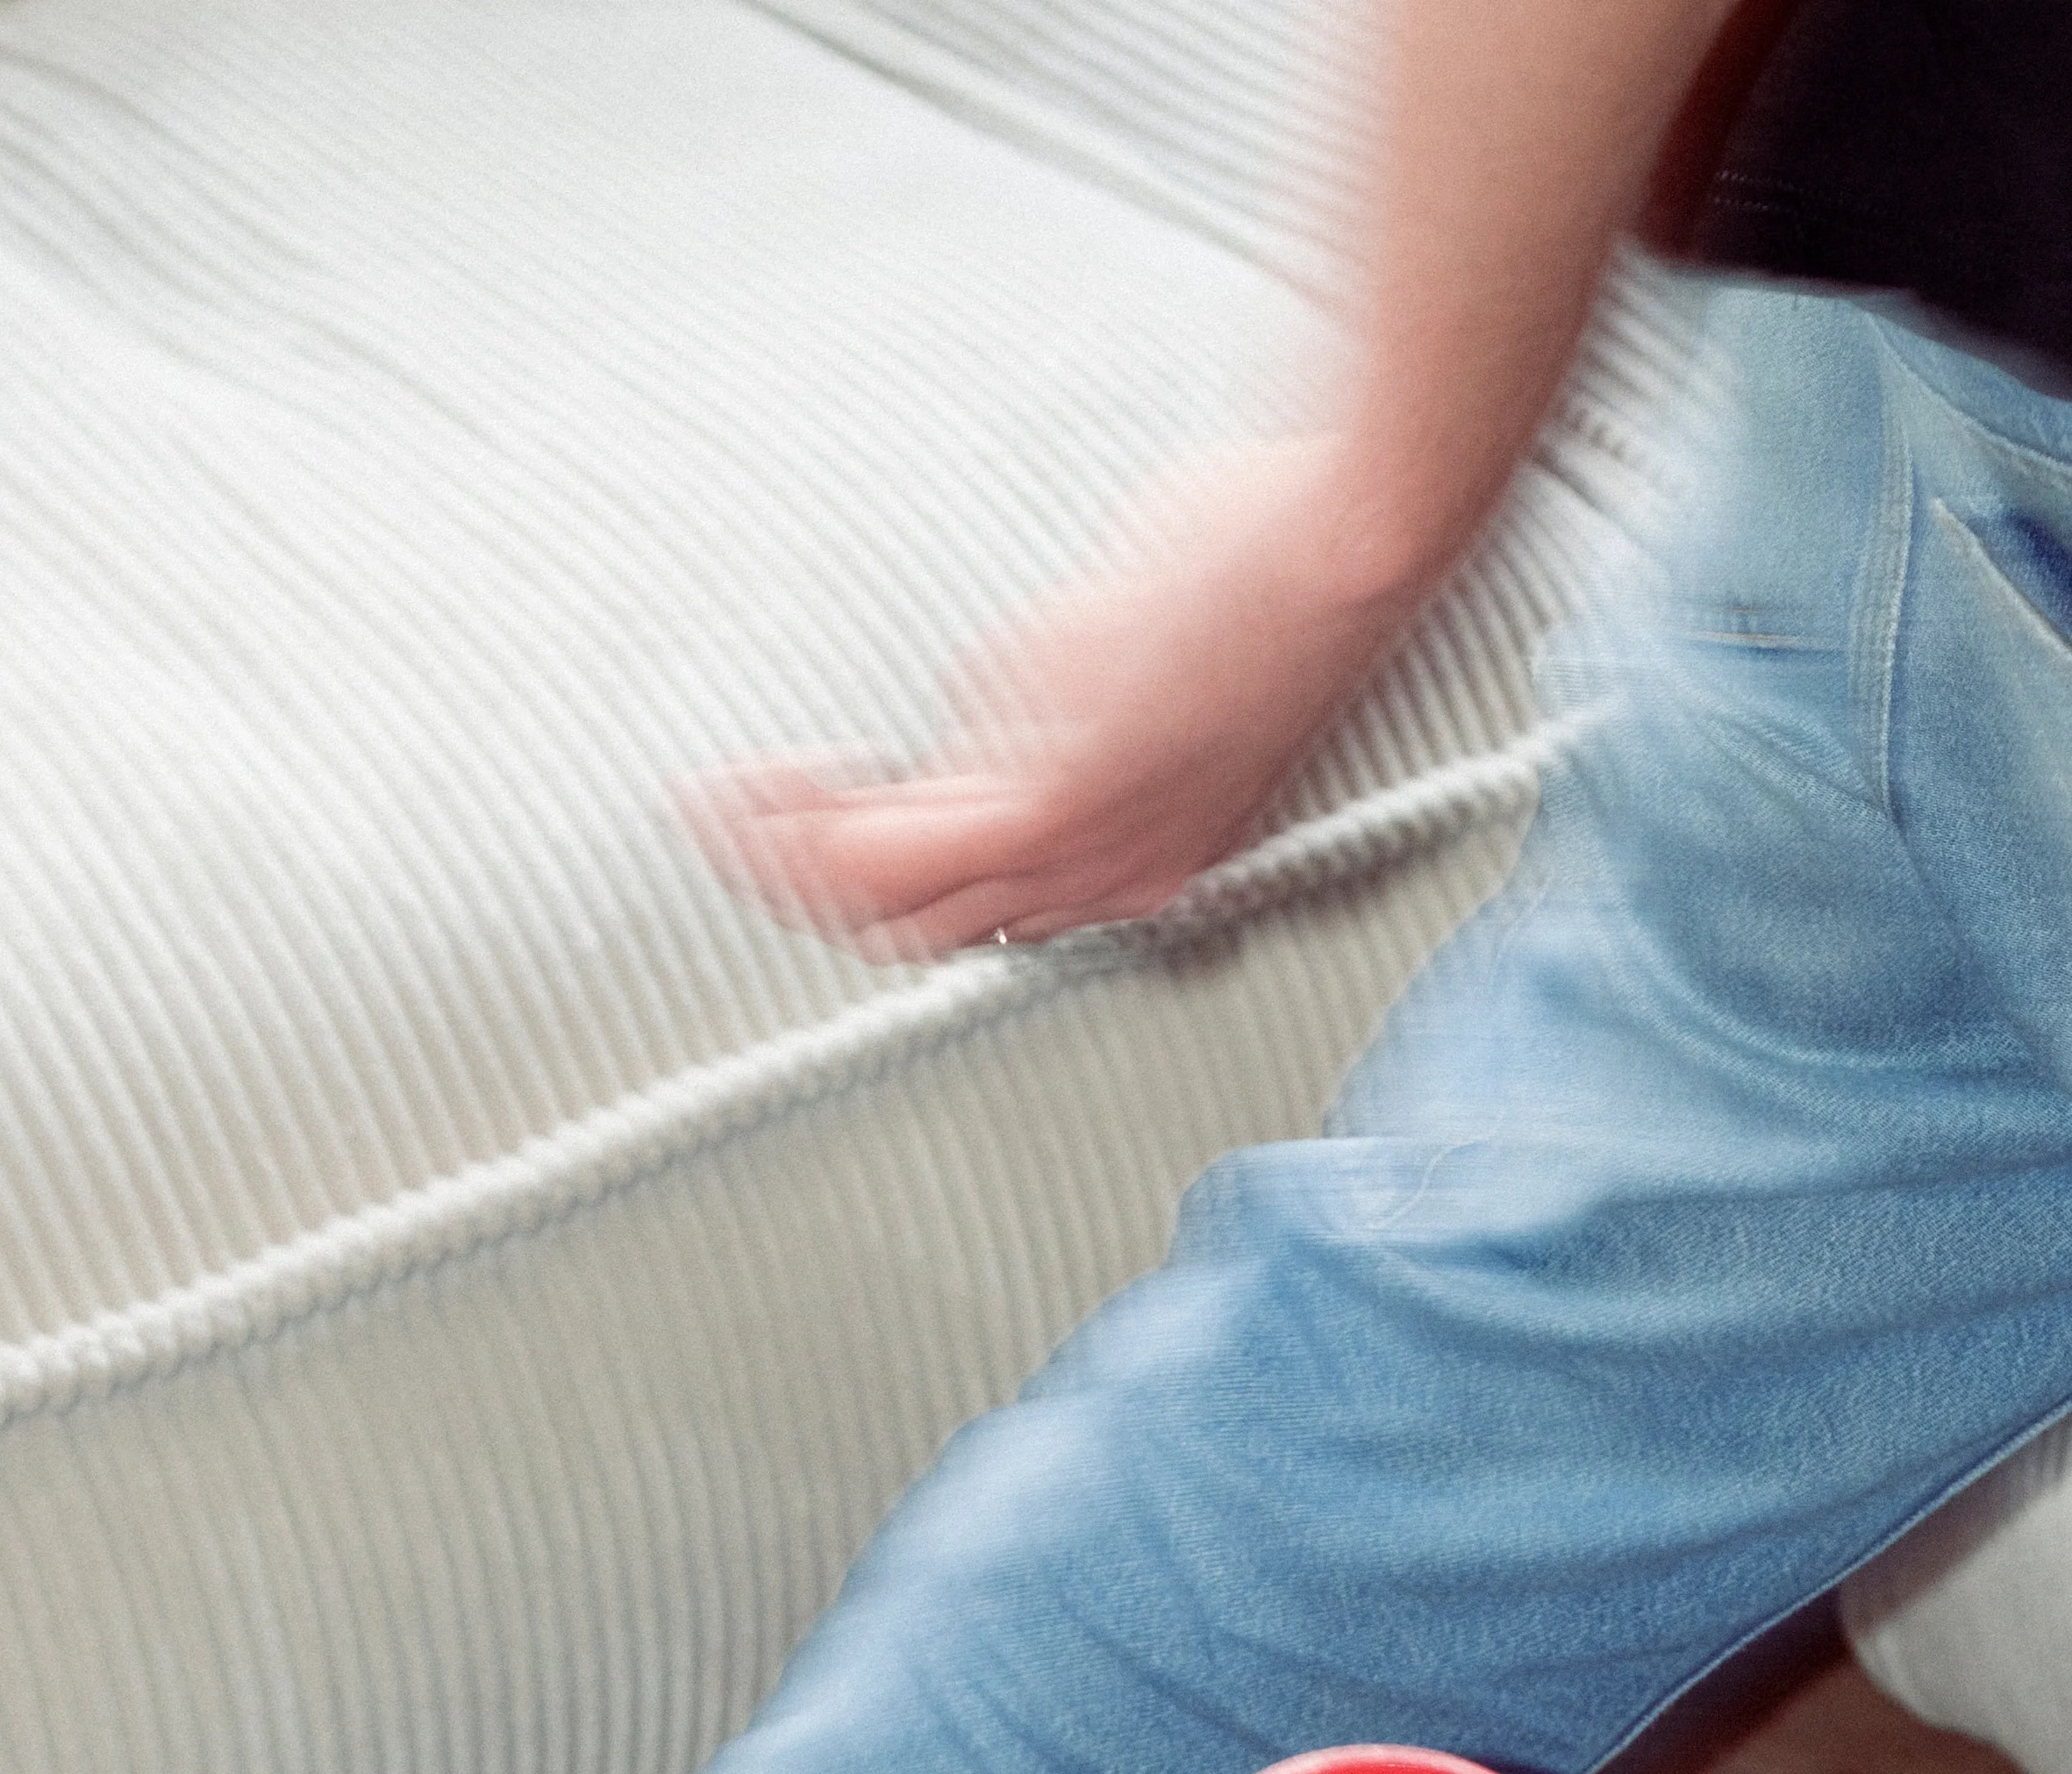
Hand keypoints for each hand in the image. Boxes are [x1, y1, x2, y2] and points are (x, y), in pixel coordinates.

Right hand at [684, 438, 1437, 957]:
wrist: (1348, 544)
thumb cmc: (1285, 560)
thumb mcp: (1166, 642)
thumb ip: (1078, 684)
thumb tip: (1001, 688)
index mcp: (1144, 852)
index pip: (981, 909)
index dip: (882, 874)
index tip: (814, 817)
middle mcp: (1108, 874)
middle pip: (916, 931)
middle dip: (806, 884)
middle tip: (737, 824)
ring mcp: (1081, 845)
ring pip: (887, 908)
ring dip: (783, 860)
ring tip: (724, 801)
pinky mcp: (1054, 802)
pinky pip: (891, 853)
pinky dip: (802, 828)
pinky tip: (755, 785)